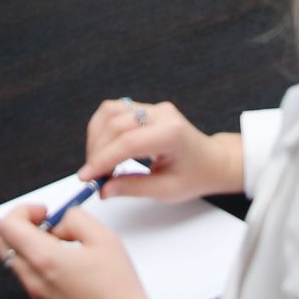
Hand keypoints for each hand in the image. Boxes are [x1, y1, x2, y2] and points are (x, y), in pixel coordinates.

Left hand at [0, 203, 154, 298]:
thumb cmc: (118, 286)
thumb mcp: (103, 237)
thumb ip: (75, 218)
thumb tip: (60, 222)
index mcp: (44, 259)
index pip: (6, 227)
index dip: (23, 211)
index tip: (45, 213)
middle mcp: (33, 281)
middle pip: (2, 245)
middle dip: (20, 228)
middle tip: (46, 225)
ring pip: (17, 264)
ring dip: (31, 248)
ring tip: (64, 248)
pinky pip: (31, 282)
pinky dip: (40, 268)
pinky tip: (69, 270)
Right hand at [81, 98, 243, 203]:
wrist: (212, 161)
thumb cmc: (195, 176)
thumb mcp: (166, 191)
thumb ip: (133, 188)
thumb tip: (104, 189)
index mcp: (171, 134)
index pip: (127, 143)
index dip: (102, 160)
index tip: (86, 176)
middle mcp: (161, 114)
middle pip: (115, 125)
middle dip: (98, 151)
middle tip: (93, 176)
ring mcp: (153, 108)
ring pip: (111, 112)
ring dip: (97, 137)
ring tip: (97, 163)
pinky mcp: (146, 108)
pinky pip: (115, 110)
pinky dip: (102, 128)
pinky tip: (103, 147)